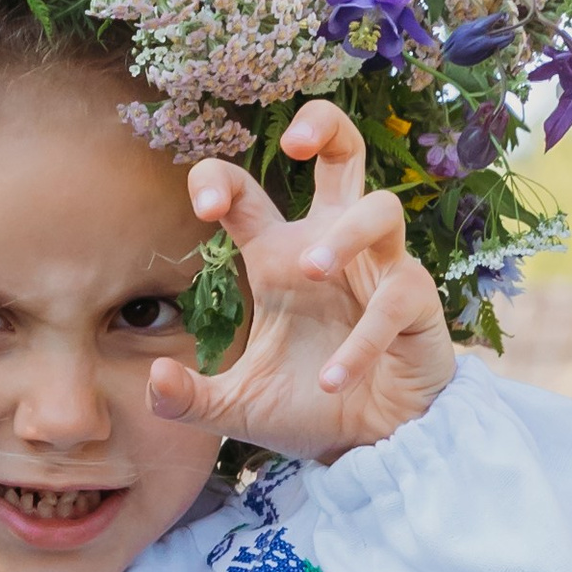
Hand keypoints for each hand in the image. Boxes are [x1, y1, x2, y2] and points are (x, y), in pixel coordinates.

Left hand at [147, 100, 454, 461]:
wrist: (366, 445)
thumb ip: (189, 398)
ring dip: (346, 234)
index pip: (247, 194)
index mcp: (278, 256)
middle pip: (344, 152)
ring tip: (313, 270)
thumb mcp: (234, 407)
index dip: (221, 180)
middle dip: (325, 126)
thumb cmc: (304, 407)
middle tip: (294, 141)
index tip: (204, 207)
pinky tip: (332, 378)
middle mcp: (330, 247)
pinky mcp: (417, 305)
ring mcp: (379, 270)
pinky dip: (363, 337)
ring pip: (382, 208)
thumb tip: (154, 378)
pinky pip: (397, 298)